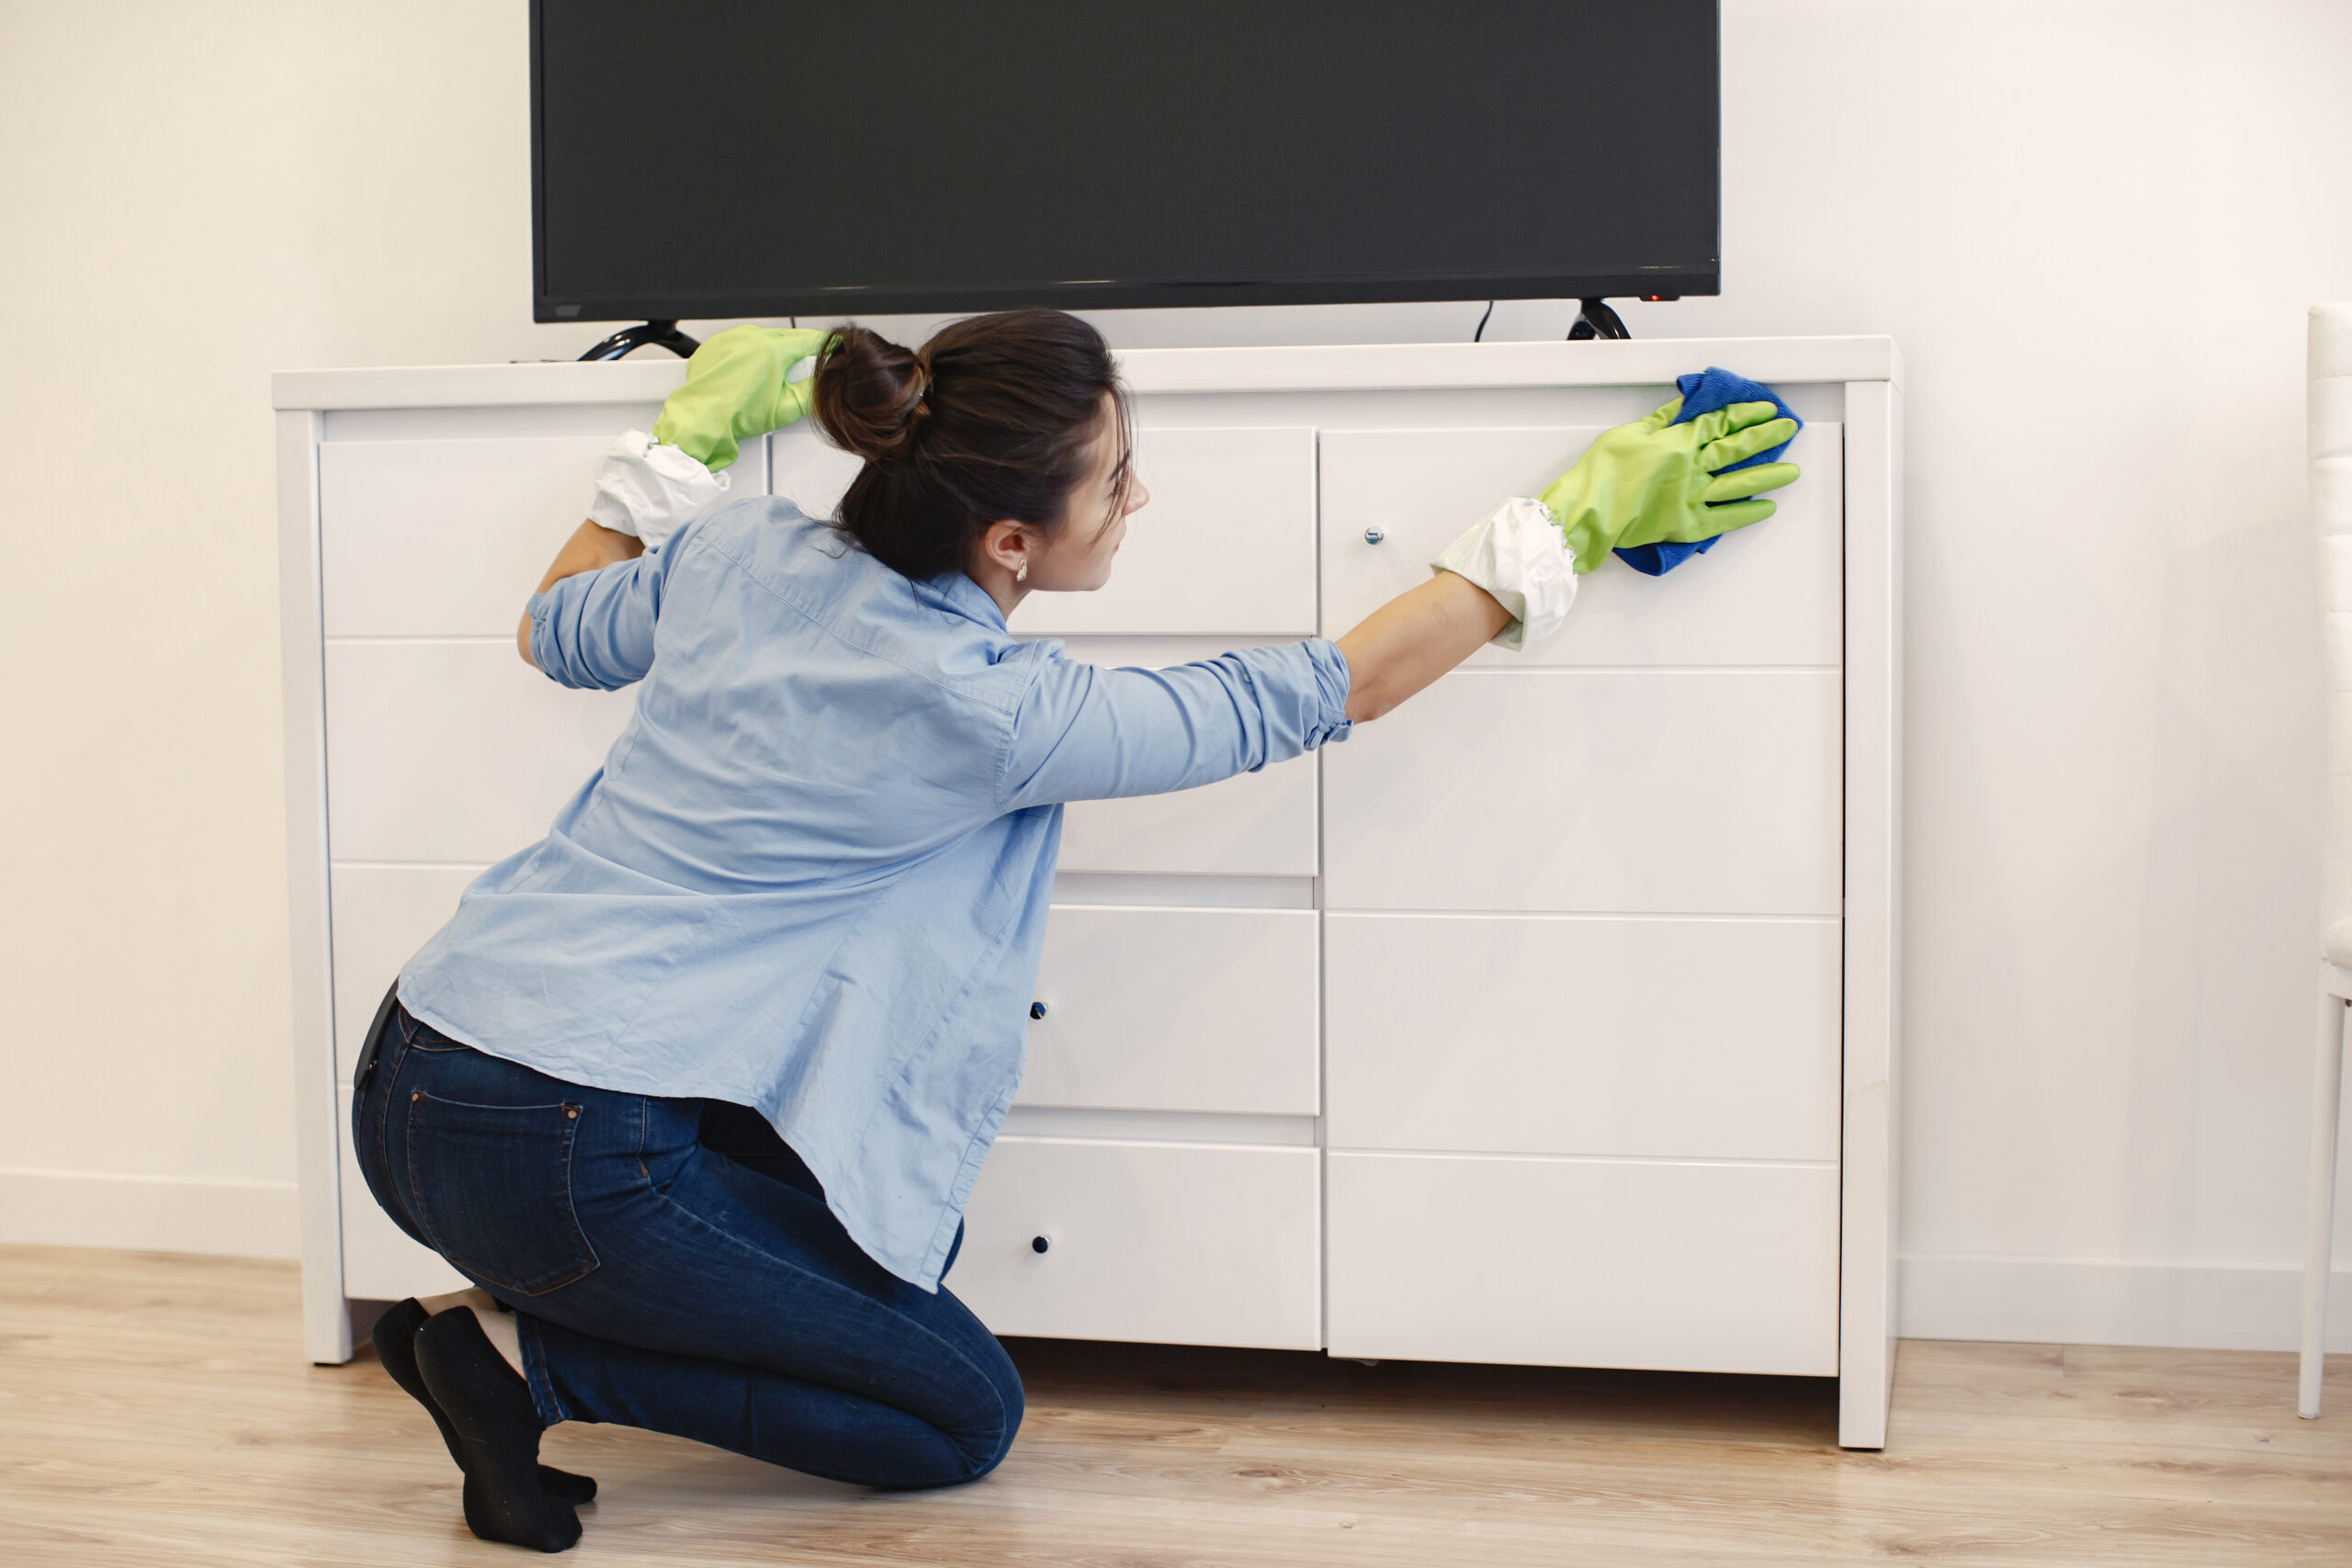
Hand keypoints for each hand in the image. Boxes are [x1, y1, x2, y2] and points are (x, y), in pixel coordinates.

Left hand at [651, 325, 835, 471]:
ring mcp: (731, 338)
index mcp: (772, 350)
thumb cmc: (736, 415)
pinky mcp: (716, 344)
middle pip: (785, 337)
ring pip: (761, 337)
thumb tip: (825, 382)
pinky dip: (748, 353)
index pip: (809, 340)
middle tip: (799, 369)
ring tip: (769, 376)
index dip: (826, 345)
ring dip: (771, 350)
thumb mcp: (787, 408)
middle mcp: (750, 338)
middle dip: (796, 350)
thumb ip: (813, 391)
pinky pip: (739, 342)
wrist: (702, 419)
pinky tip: (748, 373)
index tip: (834, 347)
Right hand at [1538, 397, 1800, 572]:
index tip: (1766, 410)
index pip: (1721, 423)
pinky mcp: (1686, 524)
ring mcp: (1692, 497)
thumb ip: (1660, 420)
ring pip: (1739, 483)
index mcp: (1678, 442)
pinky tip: (1765, 508)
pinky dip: (1747, 514)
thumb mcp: (1630, 432)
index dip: (1747, 415)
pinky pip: (1724, 519)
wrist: (1588, 511)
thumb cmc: (1601, 472)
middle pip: (1737, 449)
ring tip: (1791, 471)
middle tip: (1789, 431)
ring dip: (1768, 476)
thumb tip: (1682, 406)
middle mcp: (1691, 468)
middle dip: (1766, 438)